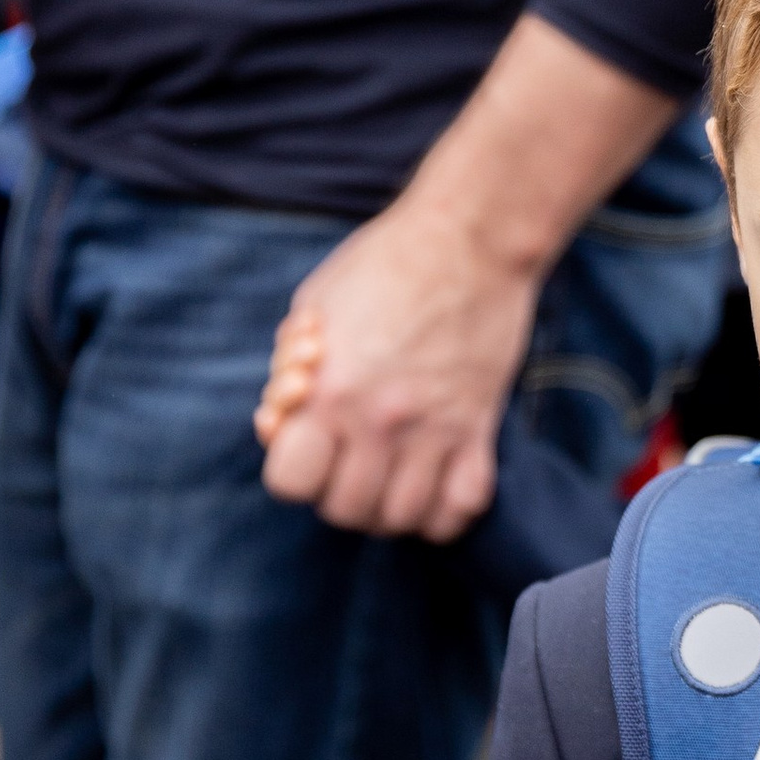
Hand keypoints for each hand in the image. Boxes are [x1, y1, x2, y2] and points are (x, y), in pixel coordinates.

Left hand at [254, 192, 537, 538]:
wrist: (470, 240)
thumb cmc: (384, 265)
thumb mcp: (313, 307)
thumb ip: (290, 372)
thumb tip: (279, 421)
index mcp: (329, 391)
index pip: (290, 484)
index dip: (293, 469)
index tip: (307, 447)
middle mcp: (379, 422)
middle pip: (345, 510)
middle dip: (338, 492)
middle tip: (347, 461)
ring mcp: (434, 431)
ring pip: (402, 518)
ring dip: (389, 507)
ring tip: (388, 476)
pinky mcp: (479, 429)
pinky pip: (462, 506)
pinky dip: (446, 510)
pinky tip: (435, 483)